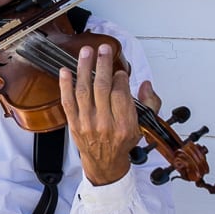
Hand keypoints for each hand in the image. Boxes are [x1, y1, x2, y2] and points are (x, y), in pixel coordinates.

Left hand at [59, 44, 160, 185]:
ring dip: (83, 68)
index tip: (120, 71)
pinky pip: (67, 101)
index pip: (120, 94)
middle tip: (104, 49)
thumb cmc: (122, 143)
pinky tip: (65, 70)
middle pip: (101, 88)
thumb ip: (149, 103)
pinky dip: (65, 85)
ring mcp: (87, 124)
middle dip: (102, 65)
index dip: (120, 78)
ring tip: (86, 52)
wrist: (105, 163)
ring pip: (84, 90)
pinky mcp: (73, 124)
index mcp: (124, 125)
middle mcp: (104, 124)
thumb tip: (145, 84)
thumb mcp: (143, 126)